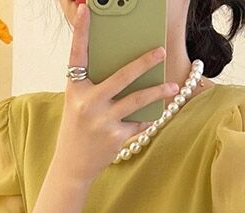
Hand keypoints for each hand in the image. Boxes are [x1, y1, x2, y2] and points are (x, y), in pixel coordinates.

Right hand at [52, 2, 178, 183]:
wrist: (72, 165)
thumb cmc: (77, 129)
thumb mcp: (78, 104)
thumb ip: (95, 86)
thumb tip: (128, 71)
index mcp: (75, 89)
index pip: (77, 55)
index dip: (81, 30)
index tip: (86, 9)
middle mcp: (87, 103)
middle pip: (121, 76)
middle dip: (144, 62)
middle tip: (161, 50)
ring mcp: (102, 121)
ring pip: (137, 100)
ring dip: (158, 92)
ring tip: (172, 85)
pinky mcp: (115, 137)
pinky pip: (138, 122)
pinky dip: (148, 117)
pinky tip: (156, 113)